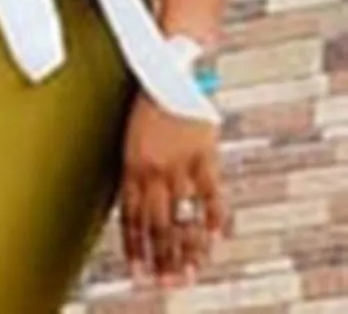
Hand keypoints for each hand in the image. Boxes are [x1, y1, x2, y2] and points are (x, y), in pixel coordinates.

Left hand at [120, 91, 227, 289]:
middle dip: (160, 259)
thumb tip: (139, 196)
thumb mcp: (133, 135)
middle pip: (156, 226)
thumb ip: (137, 167)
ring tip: (192, 272)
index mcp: (131, 165)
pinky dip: (216, 217)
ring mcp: (179, 164)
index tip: (138, 271)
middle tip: (167, 283)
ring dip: (188, 249)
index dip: (135, 247)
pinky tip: (218, 236)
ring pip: (183, 217)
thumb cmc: (149, 100)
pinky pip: (211, 194)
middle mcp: (152, 169)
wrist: (166, 67)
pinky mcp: (203, 154)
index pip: (131, 218)